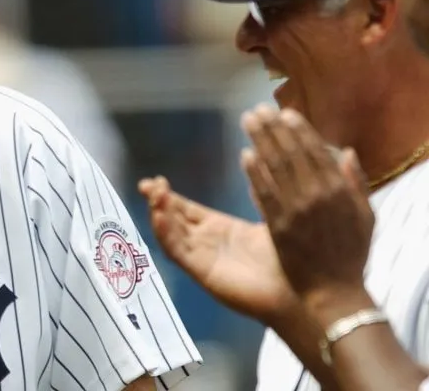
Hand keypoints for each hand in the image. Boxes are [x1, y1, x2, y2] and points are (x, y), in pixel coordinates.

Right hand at [137, 176, 295, 323]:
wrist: (300, 290)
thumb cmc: (292, 256)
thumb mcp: (273, 214)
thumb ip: (259, 190)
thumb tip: (251, 157)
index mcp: (220, 228)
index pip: (185, 208)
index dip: (169, 194)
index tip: (156, 179)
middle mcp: (206, 241)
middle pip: (172, 218)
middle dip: (157, 201)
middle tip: (146, 184)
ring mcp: (201, 257)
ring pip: (170, 232)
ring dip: (159, 213)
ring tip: (153, 193)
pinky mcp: (201, 270)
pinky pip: (176, 250)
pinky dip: (164, 232)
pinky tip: (158, 215)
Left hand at [239, 104, 373, 308]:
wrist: (333, 293)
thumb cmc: (350, 255)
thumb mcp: (366, 217)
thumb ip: (357, 183)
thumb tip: (348, 152)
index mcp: (339, 192)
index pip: (316, 152)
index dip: (299, 130)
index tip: (285, 113)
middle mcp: (317, 197)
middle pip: (291, 154)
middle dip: (273, 129)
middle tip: (256, 110)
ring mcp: (296, 212)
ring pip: (276, 169)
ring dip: (261, 141)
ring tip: (247, 121)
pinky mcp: (277, 227)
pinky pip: (264, 194)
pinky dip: (255, 173)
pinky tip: (245, 155)